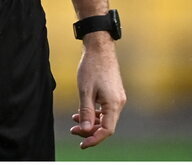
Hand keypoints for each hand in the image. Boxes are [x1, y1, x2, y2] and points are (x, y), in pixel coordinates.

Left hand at [69, 34, 125, 148]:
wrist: (100, 47)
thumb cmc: (92, 67)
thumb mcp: (85, 91)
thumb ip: (86, 112)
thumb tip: (85, 130)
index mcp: (114, 104)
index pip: (107, 130)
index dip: (94, 139)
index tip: (81, 144)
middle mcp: (119, 102)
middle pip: (106, 125)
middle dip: (90, 131)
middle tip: (73, 131)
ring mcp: (117, 98)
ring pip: (105, 118)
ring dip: (91, 122)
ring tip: (74, 122)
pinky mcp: (113, 93)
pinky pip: (105, 109)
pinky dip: (94, 113)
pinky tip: (81, 112)